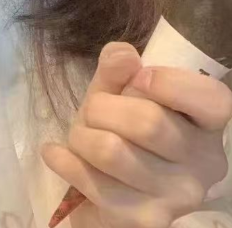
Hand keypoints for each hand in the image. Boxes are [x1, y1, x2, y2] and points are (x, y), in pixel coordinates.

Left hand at [41, 42, 231, 227]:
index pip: (210, 98)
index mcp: (207, 122)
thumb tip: (121, 55)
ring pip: (114, 152)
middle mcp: (204, 162)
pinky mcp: (146, 219)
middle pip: (148, 122)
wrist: (109, 183)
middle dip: (102, 108)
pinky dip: (66, 162)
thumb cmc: (120, 126)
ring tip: (79, 135)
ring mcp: (178, 196)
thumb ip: (119, 68)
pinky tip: (57, 153)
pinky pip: (95, 184)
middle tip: (92, 111)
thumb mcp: (118, 90)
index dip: (167, 82)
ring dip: (82, 136)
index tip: (137, 78)